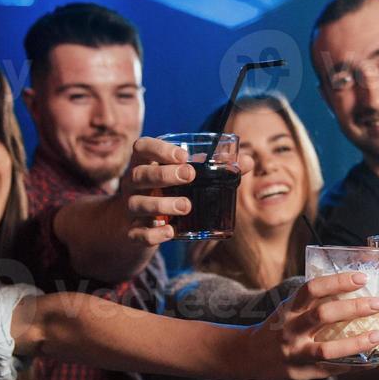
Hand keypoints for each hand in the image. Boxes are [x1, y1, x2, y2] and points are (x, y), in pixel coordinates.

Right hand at [119, 138, 254, 244]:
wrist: (134, 227)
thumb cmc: (165, 193)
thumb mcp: (182, 179)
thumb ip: (214, 169)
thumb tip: (248, 162)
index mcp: (145, 163)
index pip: (142, 146)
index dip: (159, 149)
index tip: (183, 155)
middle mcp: (133, 184)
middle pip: (139, 174)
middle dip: (164, 174)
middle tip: (190, 176)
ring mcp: (130, 208)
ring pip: (138, 203)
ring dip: (162, 204)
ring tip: (187, 206)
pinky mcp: (132, 232)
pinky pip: (137, 233)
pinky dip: (153, 233)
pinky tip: (170, 232)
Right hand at [243, 271, 378, 379]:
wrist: (246, 357)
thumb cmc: (276, 329)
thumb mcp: (287, 311)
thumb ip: (312, 303)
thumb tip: (351, 290)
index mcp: (289, 309)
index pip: (312, 289)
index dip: (337, 281)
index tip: (361, 278)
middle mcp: (290, 329)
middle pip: (323, 315)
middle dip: (353, 308)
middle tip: (378, 304)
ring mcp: (294, 353)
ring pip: (327, 349)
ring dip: (355, 343)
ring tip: (378, 336)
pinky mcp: (299, 373)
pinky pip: (330, 371)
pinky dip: (352, 366)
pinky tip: (371, 362)